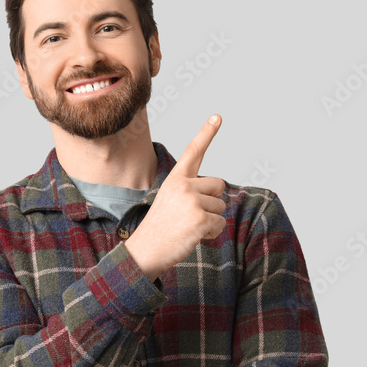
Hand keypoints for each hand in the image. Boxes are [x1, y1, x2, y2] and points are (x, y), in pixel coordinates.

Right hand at [125, 114, 226, 279]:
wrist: (146, 250)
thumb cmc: (160, 228)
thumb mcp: (171, 201)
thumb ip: (192, 191)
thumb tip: (218, 192)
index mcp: (175, 179)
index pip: (193, 151)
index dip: (207, 133)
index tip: (218, 116)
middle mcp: (184, 185)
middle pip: (218, 185)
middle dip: (212, 201)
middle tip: (190, 215)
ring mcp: (193, 201)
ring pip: (221, 207)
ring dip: (211, 220)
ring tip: (188, 227)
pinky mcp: (201, 218)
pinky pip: (220, 224)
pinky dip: (212, 233)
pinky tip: (193, 236)